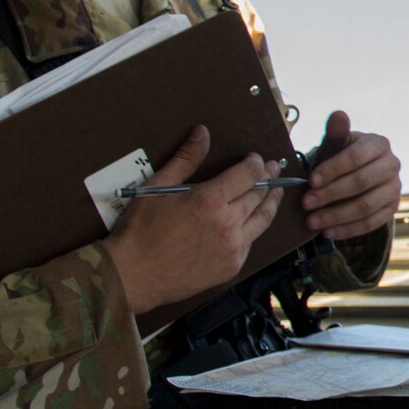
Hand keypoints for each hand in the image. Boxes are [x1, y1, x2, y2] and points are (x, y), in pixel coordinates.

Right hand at [101, 125, 285, 314]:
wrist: (132, 276)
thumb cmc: (140, 230)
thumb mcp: (157, 187)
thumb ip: (185, 159)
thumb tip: (203, 132)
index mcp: (210, 200)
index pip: (248, 174)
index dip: (256, 164)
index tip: (257, 160)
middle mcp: (227, 223)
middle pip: (258, 195)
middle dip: (268, 180)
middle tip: (274, 171)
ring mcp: (233, 247)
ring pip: (262, 220)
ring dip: (271, 203)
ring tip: (276, 193)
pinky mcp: (232, 267)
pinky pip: (250, 243)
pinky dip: (253, 229)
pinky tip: (253, 223)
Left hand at [302, 110, 401, 240]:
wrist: (357, 173)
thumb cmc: (343, 156)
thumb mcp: (337, 143)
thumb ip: (335, 132)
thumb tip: (338, 114)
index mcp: (379, 144)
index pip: (356, 157)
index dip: (332, 169)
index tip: (310, 180)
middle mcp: (392, 165)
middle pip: (361, 182)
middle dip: (331, 194)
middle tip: (306, 203)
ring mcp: (395, 188)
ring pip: (366, 206)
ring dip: (336, 216)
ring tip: (312, 221)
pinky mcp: (392, 208)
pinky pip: (372, 223)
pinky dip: (348, 230)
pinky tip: (328, 232)